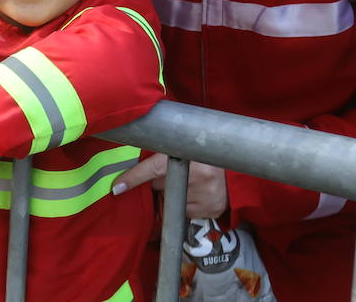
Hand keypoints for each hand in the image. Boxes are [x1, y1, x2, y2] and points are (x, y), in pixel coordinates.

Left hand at [111, 152, 229, 218]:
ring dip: (174, 193)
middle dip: (161, 181)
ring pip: (172, 200)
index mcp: (190, 154)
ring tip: (189, 181)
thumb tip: (136, 156)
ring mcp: (206, 194)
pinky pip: (186, 212)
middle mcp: (198, 175)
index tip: (117, 187)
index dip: (134, 177)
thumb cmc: (207, 152)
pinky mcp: (212, 208)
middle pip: (160, 185)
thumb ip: (166, 147)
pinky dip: (187, 204)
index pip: (153, 168)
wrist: (238, 164)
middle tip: (174, 172)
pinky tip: (197, 193)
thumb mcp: (188, 144)